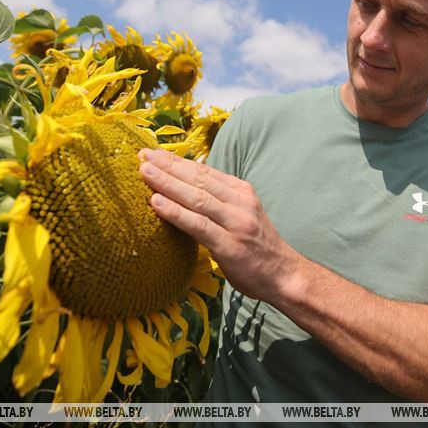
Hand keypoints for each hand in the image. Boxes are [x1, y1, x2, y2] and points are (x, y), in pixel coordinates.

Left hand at [138, 148, 300, 301]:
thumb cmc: (257, 248)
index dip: (178, 161)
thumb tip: (187, 188)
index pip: (205, 171)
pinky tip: (156, 202)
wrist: (284, 275)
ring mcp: (236, 223)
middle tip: (143, 154)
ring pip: (196, 197)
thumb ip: (219, 202)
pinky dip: (175, 212)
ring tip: (144, 172)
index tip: (154, 152)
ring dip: (167, 183)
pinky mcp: (229, 246)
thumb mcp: (243, 215)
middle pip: (198, 179)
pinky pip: (198, 225)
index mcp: (242, 192)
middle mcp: (240, 202)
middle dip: (168, 165)